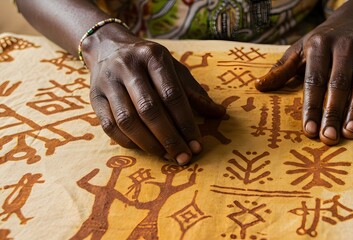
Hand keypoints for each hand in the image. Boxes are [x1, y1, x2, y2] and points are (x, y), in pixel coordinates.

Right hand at [82, 29, 224, 164]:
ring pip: (127, 120)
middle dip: (169, 138)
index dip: (185, 123)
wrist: (109, 47)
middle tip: (183, 157)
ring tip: (166, 156)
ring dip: (149, 144)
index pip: (172, 94)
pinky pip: (109, 126)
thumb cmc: (149, 64)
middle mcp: (128, 66)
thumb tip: (220, 114)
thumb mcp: (174, 69)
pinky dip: (128, 142)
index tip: (196, 144)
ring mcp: (107, 81)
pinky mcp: (93, 96)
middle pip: (149, 109)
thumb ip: (194, 93)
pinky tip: (145, 149)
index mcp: (153, 56)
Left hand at [255, 11, 352, 144]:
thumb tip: (258, 86)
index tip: (309, 130)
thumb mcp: (299, 50)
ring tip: (351, 132)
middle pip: (339, 84)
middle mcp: (344, 47)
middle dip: (333, 112)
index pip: (314, 80)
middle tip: (329, 138)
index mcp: (320, 45)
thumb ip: (282, 69)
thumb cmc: (321, 42)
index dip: (312, 106)